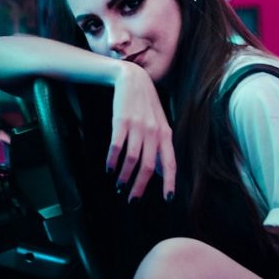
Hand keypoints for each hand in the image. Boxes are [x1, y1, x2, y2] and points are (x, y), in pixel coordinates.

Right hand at [106, 62, 175, 202]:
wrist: (133, 79)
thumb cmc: (146, 104)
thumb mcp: (159, 123)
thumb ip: (161, 146)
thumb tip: (161, 172)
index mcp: (165, 134)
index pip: (170, 163)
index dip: (170, 182)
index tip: (168, 199)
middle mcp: (154, 132)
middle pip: (148, 167)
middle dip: (140, 187)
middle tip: (132, 200)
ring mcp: (137, 126)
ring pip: (132, 160)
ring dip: (124, 176)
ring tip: (119, 186)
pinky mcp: (121, 121)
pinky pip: (117, 147)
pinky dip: (112, 161)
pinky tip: (109, 169)